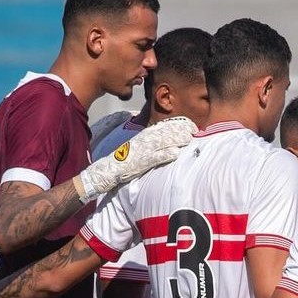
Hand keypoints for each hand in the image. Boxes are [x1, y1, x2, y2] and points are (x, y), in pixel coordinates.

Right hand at [77, 116, 196, 200]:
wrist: (103, 173)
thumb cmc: (121, 165)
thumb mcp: (135, 152)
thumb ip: (147, 146)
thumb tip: (165, 147)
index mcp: (140, 138)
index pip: (160, 128)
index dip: (175, 125)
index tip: (188, 124)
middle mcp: (141, 143)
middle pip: (163, 133)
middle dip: (179, 130)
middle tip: (194, 128)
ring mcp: (140, 152)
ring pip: (161, 143)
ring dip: (176, 140)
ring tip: (189, 138)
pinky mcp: (138, 163)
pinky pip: (153, 158)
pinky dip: (164, 155)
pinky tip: (175, 153)